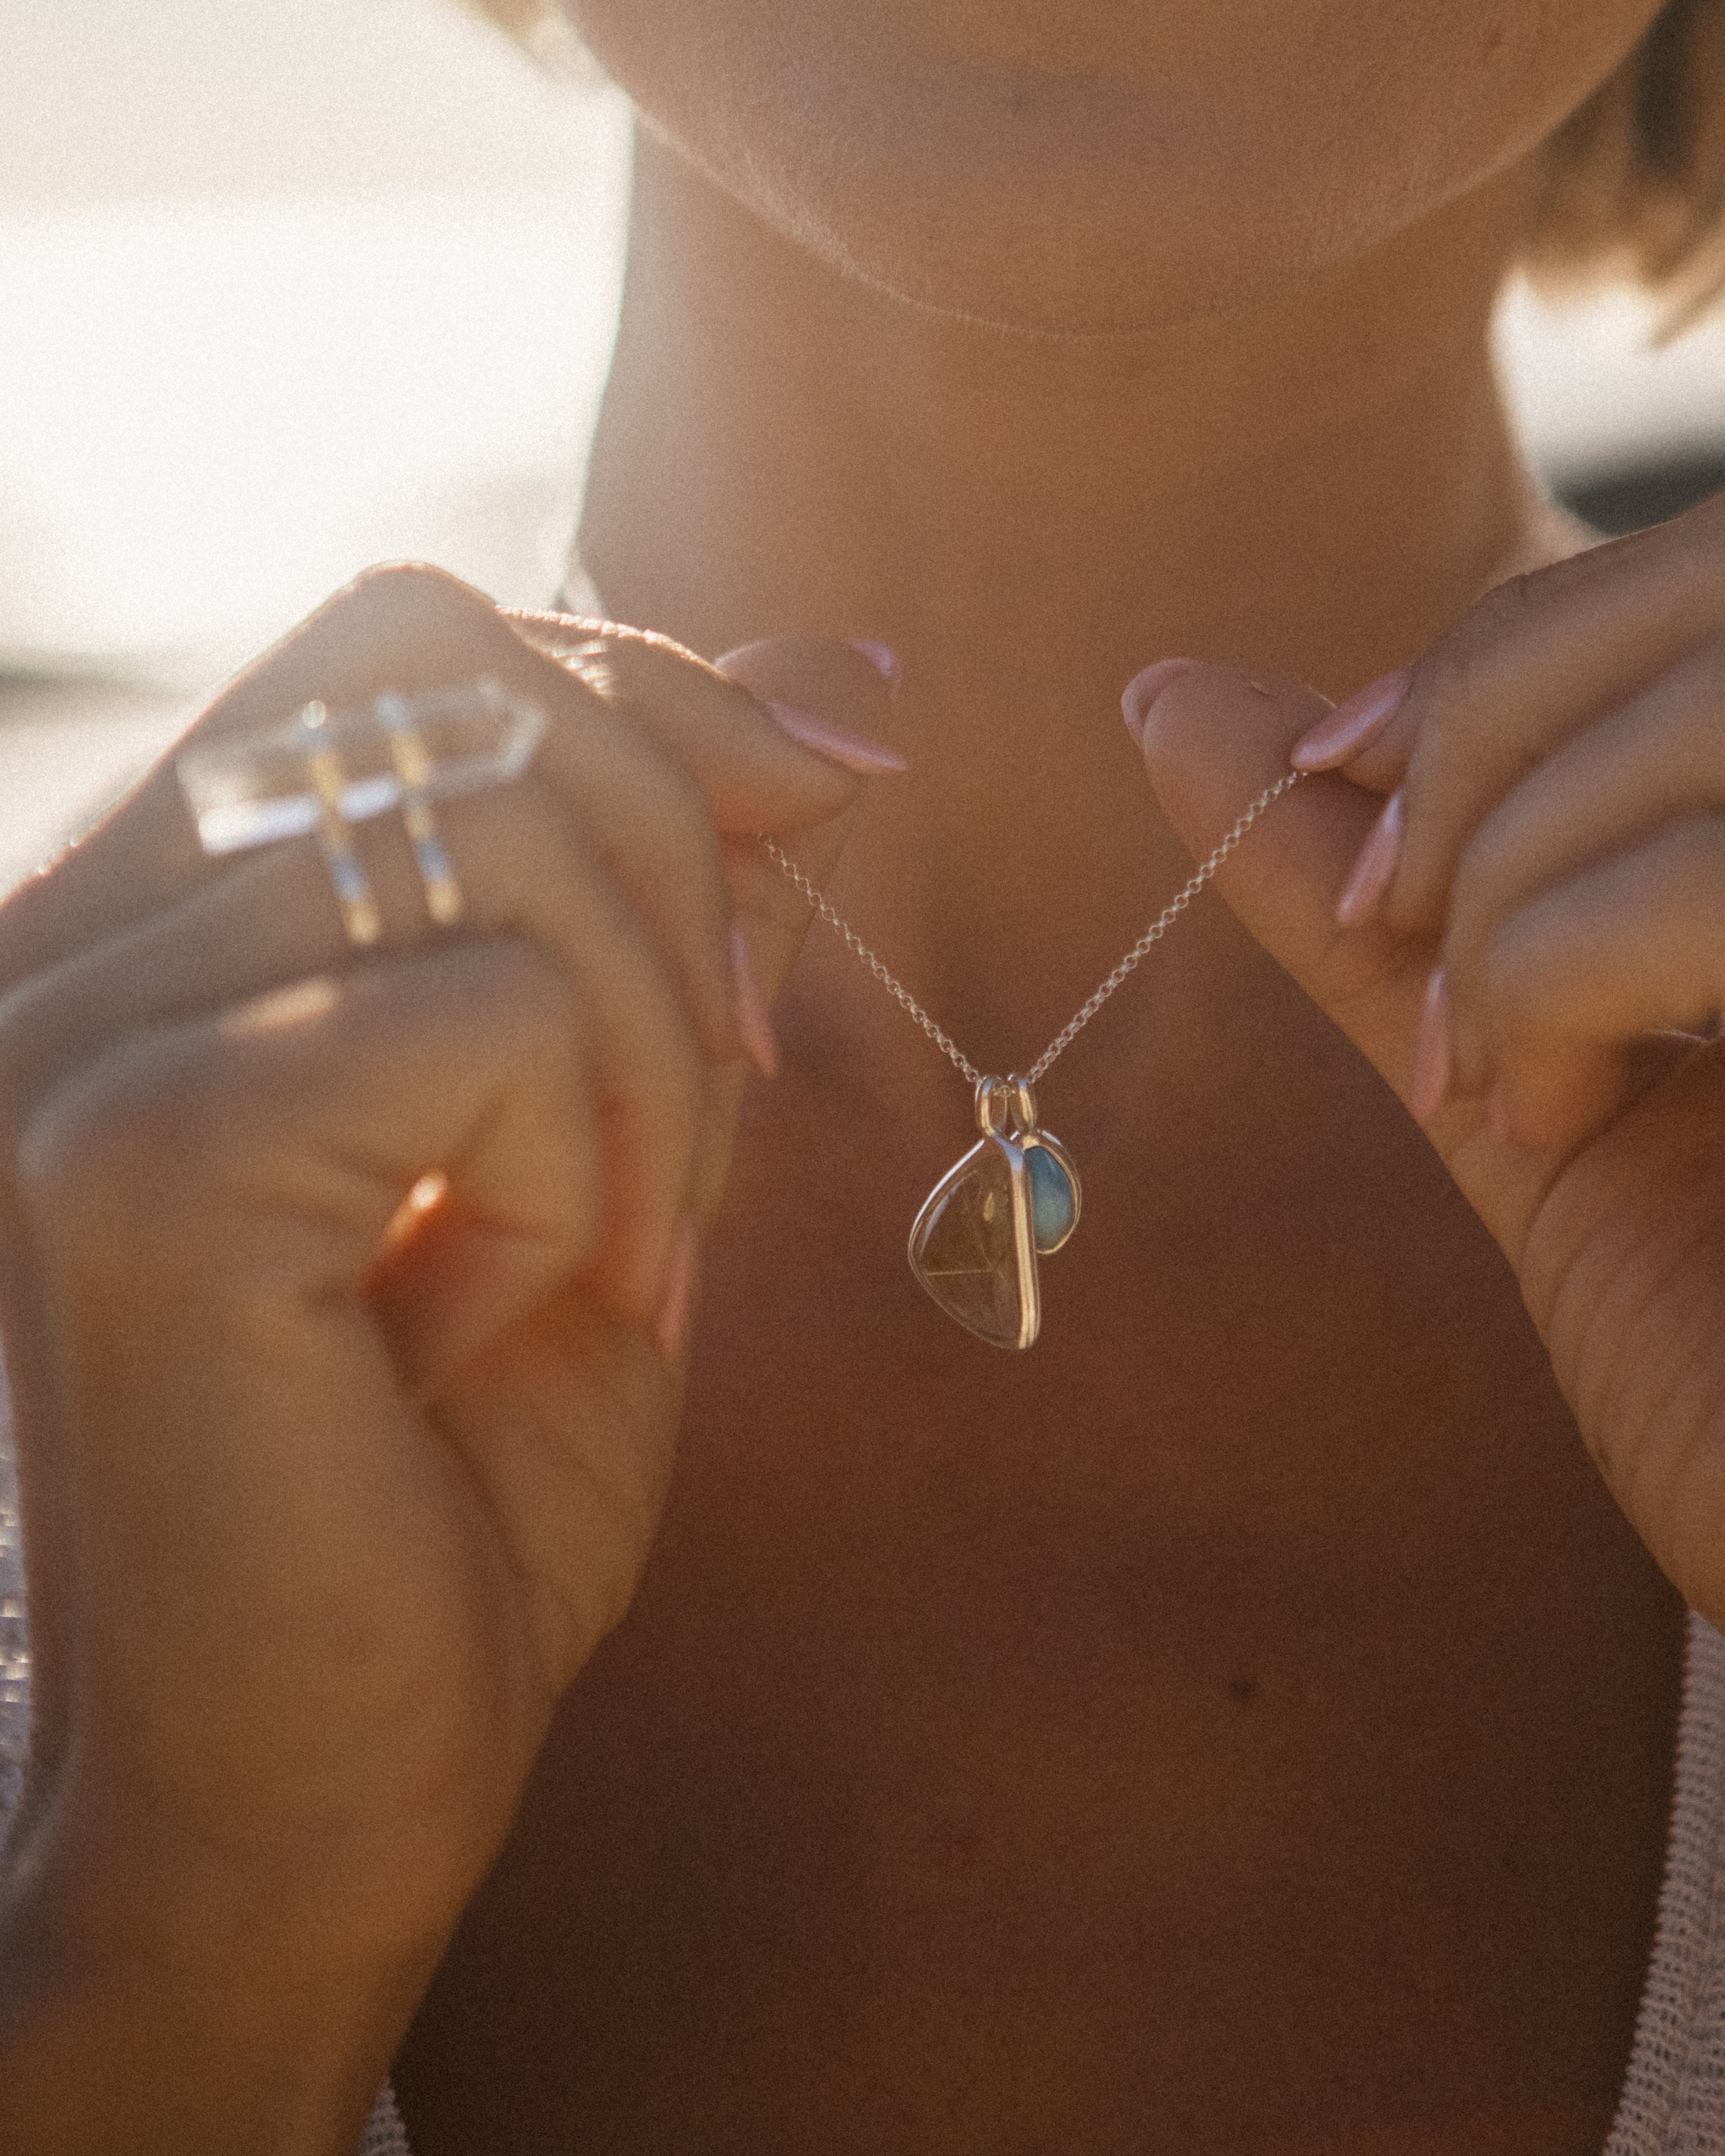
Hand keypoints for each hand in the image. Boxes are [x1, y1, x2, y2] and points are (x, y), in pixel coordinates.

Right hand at [0, 568, 895, 2019]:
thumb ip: (700, 894)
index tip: (793, 838)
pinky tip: (517, 1307)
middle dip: (669, 867)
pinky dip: (584, 1161)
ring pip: (499, 836)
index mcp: (161, 912)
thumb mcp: (628, 1125)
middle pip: (454, 675)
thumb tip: (845, 681)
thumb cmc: (459, 1469)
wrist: (329, 1771)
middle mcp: (68, 939)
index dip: (647, 709)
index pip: (412, 631)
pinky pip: (488, 1015)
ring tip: (611, 1239)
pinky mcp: (141, 1163)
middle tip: (702, 1102)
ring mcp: (72, 1040)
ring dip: (640, 1048)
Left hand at [1134, 494, 1724, 1634]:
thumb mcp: (1506, 1081)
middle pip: (1678, 611)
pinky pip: (1683, 883)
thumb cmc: (1705, 1361)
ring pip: (1667, 739)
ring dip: (1520, 924)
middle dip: (1483, 767)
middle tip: (1433, 965)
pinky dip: (1559, 984)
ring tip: (1536, 1092)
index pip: (1673, 590)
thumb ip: (1365, 906)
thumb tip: (1172, 705)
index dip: (1494, 676)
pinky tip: (1582, 1122)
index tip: (1363, 818)